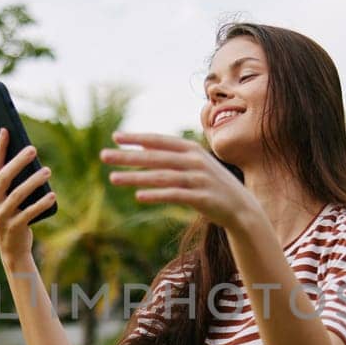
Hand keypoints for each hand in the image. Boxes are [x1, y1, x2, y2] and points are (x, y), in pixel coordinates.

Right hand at [0, 127, 55, 264]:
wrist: (12, 249)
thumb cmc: (12, 217)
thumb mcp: (6, 198)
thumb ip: (8, 179)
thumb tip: (18, 152)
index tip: (6, 130)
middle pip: (4, 177)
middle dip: (18, 161)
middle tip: (33, 149)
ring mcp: (1, 216)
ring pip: (17, 194)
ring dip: (33, 181)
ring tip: (47, 170)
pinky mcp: (14, 228)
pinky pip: (28, 213)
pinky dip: (41, 203)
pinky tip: (52, 194)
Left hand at [100, 131, 261, 233]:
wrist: (241, 207)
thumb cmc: (211, 184)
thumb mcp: (194, 164)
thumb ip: (171, 156)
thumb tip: (141, 148)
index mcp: (191, 149)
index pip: (159, 140)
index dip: (137, 138)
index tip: (115, 137)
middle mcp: (194, 161)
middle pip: (155, 157)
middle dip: (128, 156)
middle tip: (104, 156)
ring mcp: (199, 179)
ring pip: (161, 176)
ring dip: (136, 177)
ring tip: (113, 178)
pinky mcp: (202, 198)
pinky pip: (175, 195)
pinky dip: (157, 195)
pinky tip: (139, 196)